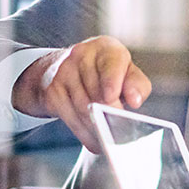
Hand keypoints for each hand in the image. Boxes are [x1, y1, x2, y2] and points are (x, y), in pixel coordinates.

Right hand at [11, 35, 152, 151]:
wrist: (64, 67)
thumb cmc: (105, 72)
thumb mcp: (126, 71)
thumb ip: (137, 85)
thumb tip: (134, 101)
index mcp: (105, 48)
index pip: (110, 65)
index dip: (112, 83)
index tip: (113, 99)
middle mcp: (82, 55)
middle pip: (97, 93)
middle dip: (109, 116)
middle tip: (119, 132)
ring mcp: (64, 72)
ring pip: (83, 109)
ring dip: (98, 130)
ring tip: (109, 140)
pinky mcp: (52, 91)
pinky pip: (70, 118)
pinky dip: (84, 134)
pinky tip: (94, 140)